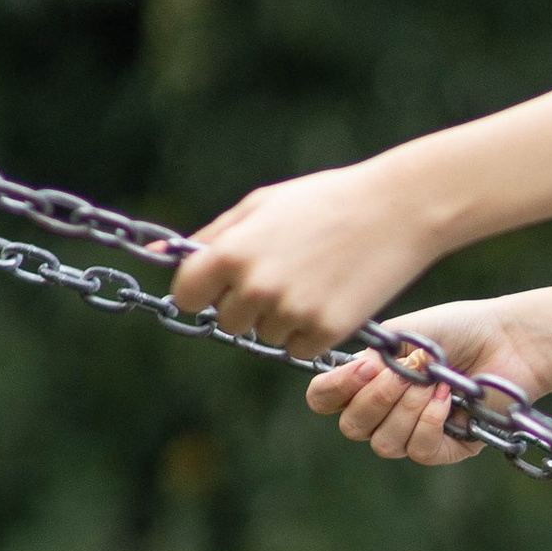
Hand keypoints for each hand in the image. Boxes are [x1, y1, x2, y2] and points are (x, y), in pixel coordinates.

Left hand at [172, 154, 436, 353]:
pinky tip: (332, 296)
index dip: (205, 290)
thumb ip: (211, 236)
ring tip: (314, 278)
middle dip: (247, 304)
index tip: (225, 282)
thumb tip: (154, 252)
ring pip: (264, 336)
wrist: (397, 209)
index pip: (188, 296)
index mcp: (229, 253)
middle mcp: (254, 287)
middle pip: (227, 321)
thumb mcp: (261, 205)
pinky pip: (298, 349)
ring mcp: (289, 313)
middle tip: (286, 272)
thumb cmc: (323, 201)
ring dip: (281, 318)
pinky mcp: (324, 332)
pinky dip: (310, 330)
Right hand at [306, 301, 551, 467]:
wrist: (508, 338)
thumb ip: (367, 357)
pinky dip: (431, 423)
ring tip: (431, 382)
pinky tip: (447, 399)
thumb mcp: (402, 334)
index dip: (334, 390)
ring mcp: (414, 433)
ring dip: (407, 409)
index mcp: (367, 380)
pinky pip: (420, 451)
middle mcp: (385, 412)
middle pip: (352, 428)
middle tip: (403, 372)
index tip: (364, 368)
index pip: (324, 400)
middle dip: (376, 398)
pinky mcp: (448, 449)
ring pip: (384, 444)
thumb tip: (347, 378)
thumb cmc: (458, 329)